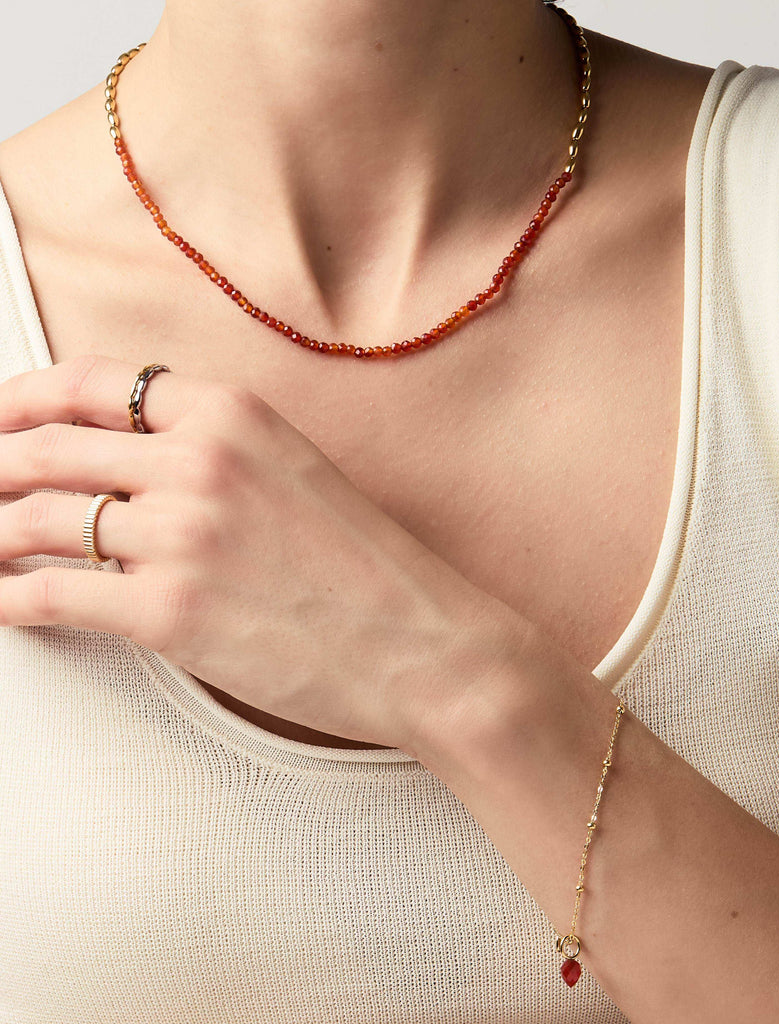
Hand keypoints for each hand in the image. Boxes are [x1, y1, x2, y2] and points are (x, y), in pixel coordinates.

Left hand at [0, 355, 533, 750]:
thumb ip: (213, 451)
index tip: (1, 416)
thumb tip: (128, 463)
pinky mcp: (169, 613)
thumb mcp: (295, 470)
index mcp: (233, 414)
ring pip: (34, 520)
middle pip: (48, 448)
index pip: (95, 381)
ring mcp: (182, 535)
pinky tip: (2, 600)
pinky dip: (7, 598)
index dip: (23, 397)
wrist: (425, 644)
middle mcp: (199, 462)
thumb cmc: (370, 569)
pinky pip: (50, 594)